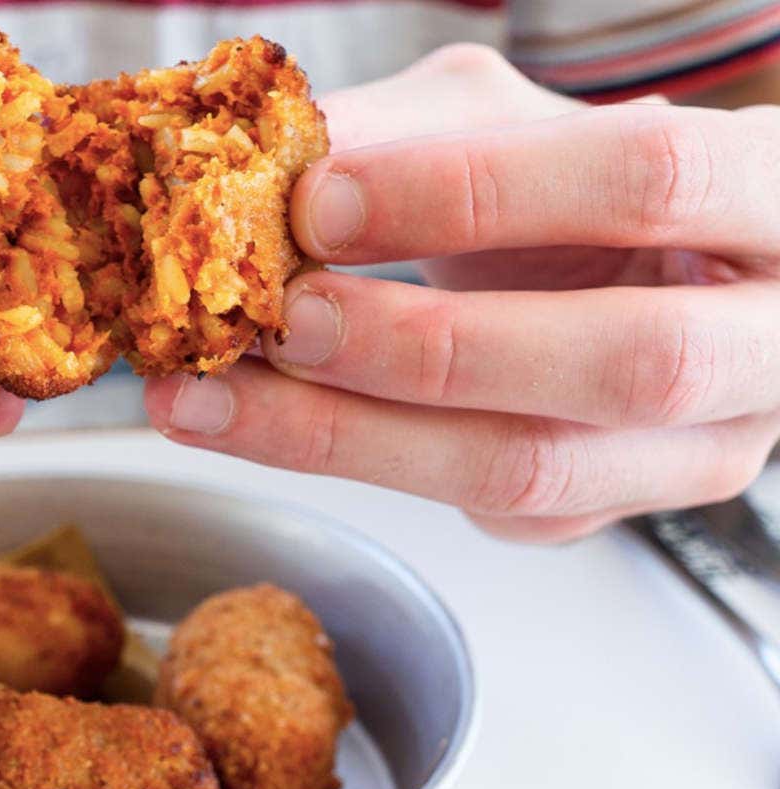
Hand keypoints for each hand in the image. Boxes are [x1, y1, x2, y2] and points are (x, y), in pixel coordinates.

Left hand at [145, 45, 779, 540]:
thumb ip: (398, 134)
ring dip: (354, 437)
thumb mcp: (503, 125)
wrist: (638, 273)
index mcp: (764, 196)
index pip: (642, 182)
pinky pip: (485, 511)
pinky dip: (360, 466)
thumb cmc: (573, 187)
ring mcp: (694, 449)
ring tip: (216, 398)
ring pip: (535, 469)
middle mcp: (764, 343)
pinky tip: (269, 425)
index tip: (318, 201)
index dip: (472, 193)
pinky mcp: (607, 511)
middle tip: (273, 319)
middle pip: (618, 362)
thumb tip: (253, 165)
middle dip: (422, 345)